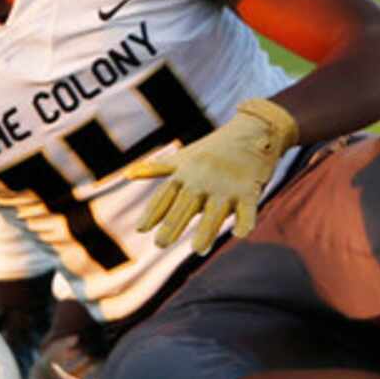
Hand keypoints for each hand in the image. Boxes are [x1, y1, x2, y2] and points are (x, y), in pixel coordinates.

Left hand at [125, 95, 298, 253]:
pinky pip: (247, 208)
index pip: (166, 195)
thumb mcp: (183, 158)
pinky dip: (245, 221)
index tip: (141, 229)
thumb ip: (157, 169)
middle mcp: (204, 179)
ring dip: (207, 230)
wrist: (252, 129)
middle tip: (160, 243)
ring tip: (198, 250)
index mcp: (186, 173)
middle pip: (186, 204)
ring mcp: (227, 185)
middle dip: (173, 223)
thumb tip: (127, 174)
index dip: (153, 212)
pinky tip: (238, 234)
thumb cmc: (212, 149)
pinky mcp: (250, 189)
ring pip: (215, 211)